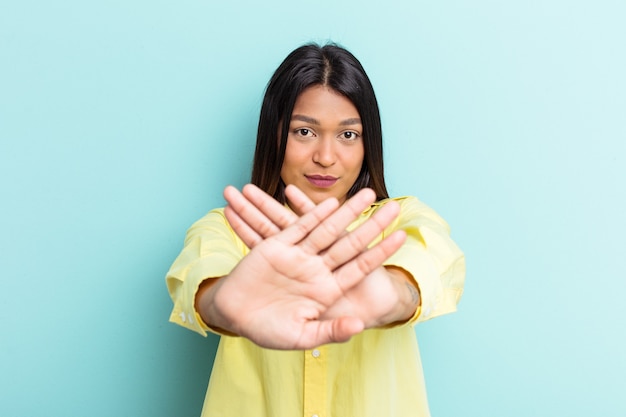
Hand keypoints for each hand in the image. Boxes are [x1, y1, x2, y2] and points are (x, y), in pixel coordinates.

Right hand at [196, 185, 405, 349]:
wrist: (233, 315)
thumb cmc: (268, 330)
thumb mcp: (302, 336)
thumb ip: (331, 331)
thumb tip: (359, 326)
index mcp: (327, 291)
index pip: (361, 267)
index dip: (381, 252)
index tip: (403, 237)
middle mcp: (317, 269)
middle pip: (351, 242)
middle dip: (373, 224)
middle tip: (395, 205)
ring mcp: (299, 255)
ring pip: (328, 228)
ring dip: (348, 210)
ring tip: (368, 193)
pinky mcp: (278, 246)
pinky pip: (299, 226)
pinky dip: (314, 214)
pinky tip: (330, 202)